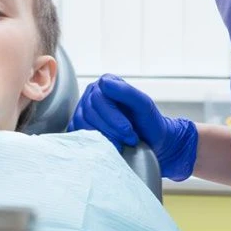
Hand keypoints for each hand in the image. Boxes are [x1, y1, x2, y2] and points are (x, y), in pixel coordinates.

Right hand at [67, 74, 197, 180]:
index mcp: (106, 83)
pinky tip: (109, 147)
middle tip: (129, 139)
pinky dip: (93, 142)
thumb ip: (126, 91)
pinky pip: (78, 133)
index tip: (129, 129)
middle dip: (111, 129)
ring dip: (104, 137)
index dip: (112, 116)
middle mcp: (92, 94)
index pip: (98, 98)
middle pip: (90, 111)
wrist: (152, 142)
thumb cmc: (149, 122)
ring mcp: (83, 110)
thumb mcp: (144, 105)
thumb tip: (103, 82)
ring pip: (82, 123)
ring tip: (122, 144)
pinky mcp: (80, 127)